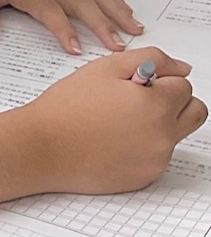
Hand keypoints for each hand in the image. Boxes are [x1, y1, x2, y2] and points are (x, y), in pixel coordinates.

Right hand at [17, 48, 202, 194]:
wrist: (41, 147)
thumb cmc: (66, 108)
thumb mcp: (105, 68)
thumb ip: (151, 59)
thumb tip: (181, 68)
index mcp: (156, 104)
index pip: (184, 85)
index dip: (158, 81)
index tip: (136, 86)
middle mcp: (164, 134)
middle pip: (195, 112)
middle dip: (174, 102)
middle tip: (139, 101)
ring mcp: (156, 159)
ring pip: (175, 135)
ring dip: (157, 125)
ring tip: (117, 123)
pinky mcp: (145, 177)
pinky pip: (157, 157)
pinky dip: (142, 148)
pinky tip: (111, 142)